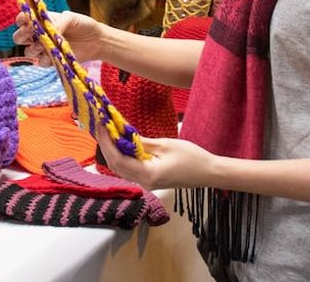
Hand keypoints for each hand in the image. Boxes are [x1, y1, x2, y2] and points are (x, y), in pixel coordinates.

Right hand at [12, 9, 102, 64]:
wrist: (97, 41)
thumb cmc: (83, 25)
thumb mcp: (71, 18)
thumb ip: (57, 23)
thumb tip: (47, 32)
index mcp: (42, 20)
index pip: (23, 19)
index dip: (21, 20)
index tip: (27, 21)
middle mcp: (39, 34)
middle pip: (19, 37)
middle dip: (22, 36)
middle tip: (32, 35)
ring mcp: (44, 48)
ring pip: (28, 51)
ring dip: (34, 49)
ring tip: (46, 45)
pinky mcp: (51, 60)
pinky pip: (41, 62)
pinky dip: (46, 59)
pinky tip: (55, 55)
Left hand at [95, 124, 215, 190]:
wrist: (209, 173)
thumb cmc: (192, 158)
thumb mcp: (165, 145)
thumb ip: (141, 142)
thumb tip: (122, 134)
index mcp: (148, 175)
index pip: (118, 159)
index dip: (107, 142)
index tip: (101, 125)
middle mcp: (144, 183)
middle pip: (115, 166)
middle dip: (105, 145)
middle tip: (100, 126)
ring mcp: (146, 183)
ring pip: (120, 168)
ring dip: (111, 151)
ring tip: (107, 132)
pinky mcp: (149, 180)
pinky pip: (129, 168)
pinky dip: (121, 155)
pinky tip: (119, 142)